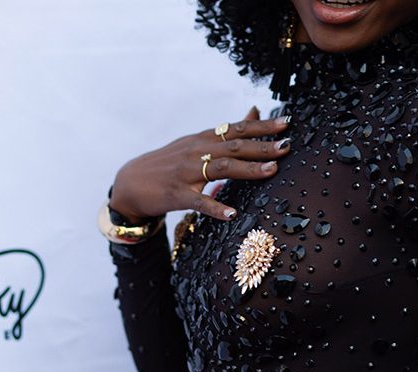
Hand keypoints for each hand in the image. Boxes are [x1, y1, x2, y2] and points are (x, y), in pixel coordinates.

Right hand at [109, 106, 290, 222]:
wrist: (130, 182)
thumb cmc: (171, 163)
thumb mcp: (198, 142)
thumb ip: (228, 131)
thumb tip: (255, 112)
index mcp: (204, 139)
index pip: (237, 129)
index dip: (262, 126)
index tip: (286, 124)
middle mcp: (196, 151)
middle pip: (234, 146)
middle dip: (262, 146)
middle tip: (286, 147)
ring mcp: (186, 173)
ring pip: (221, 169)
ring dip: (248, 170)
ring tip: (272, 171)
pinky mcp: (176, 195)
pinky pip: (198, 202)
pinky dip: (215, 207)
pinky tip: (232, 214)